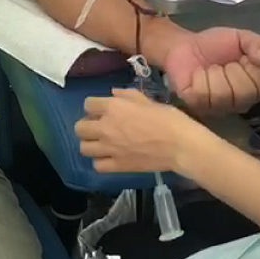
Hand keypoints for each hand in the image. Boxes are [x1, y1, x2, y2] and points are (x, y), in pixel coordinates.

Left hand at [76, 88, 198, 173]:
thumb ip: (127, 95)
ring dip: (90, 144)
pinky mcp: (117, 166)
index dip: (94, 106)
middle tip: (98, 127)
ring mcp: (109, 148)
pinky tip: (109, 158)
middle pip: (79, 127)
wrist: (180, 145)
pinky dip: (100, 162)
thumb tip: (113, 93)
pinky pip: (97, 165)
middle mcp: (105, 127)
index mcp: (113, 107)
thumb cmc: (167, 119)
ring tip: (101, 144)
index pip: (88, 104)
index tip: (102, 110)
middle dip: (86, 126)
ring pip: (84, 148)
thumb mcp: (148, 100)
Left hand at [162, 28, 259, 114]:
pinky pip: (203, 95)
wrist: (184, 45)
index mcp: (255, 87)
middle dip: (232, 70)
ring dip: (214, 74)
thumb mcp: (241, 38)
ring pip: (223, 95)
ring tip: (209, 69)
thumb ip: (258, 44)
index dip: (253, 70)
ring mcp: (219, 108)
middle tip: (223, 63)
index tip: (242, 59)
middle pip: (245, 93)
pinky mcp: (197, 107)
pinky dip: (199, 79)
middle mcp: (240, 103)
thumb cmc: (215, 45)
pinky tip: (196, 75)